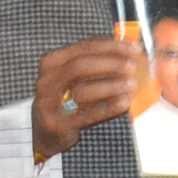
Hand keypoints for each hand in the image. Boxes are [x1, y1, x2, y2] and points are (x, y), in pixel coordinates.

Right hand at [31, 36, 140, 162]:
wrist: (43, 131)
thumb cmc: (65, 98)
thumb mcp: (72, 77)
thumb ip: (96, 62)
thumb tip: (129, 49)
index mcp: (52, 62)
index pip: (84, 48)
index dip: (112, 46)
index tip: (134, 48)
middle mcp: (47, 80)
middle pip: (81, 66)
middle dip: (111, 64)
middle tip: (133, 66)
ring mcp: (49, 103)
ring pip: (83, 91)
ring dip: (111, 86)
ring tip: (132, 85)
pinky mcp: (58, 125)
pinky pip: (86, 115)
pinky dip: (108, 108)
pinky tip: (124, 103)